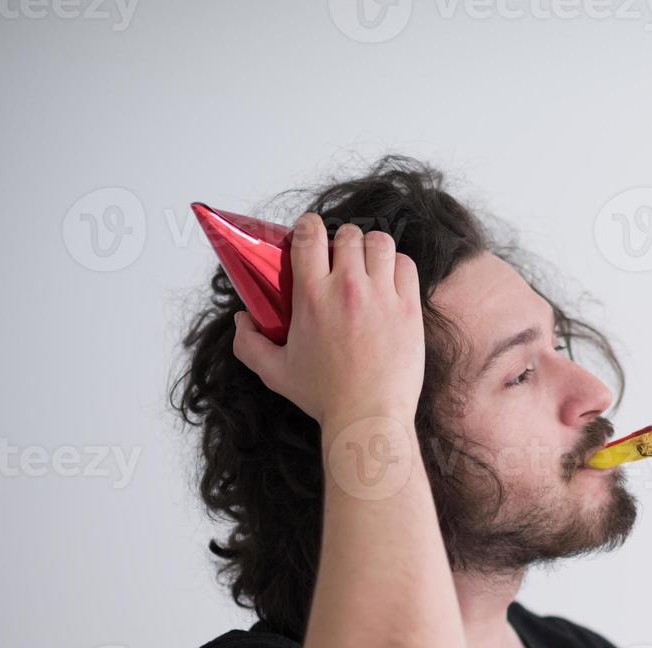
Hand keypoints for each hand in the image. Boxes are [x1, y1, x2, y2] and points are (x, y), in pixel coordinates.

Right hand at [232, 213, 424, 427]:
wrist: (368, 417)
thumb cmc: (324, 396)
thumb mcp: (274, 372)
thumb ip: (248, 343)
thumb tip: (242, 320)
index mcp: (311, 296)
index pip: (309, 234)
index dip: (309, 227)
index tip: (311, 236)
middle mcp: (347, 289)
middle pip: (348, 233)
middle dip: (343, 241)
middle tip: (342, 260)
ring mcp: (382, 297)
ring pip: (380, 242)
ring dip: (372, 249)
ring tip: (368, 266)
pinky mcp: (409, 309)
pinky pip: (406, 266)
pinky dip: (398, 266)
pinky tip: (390, 282)